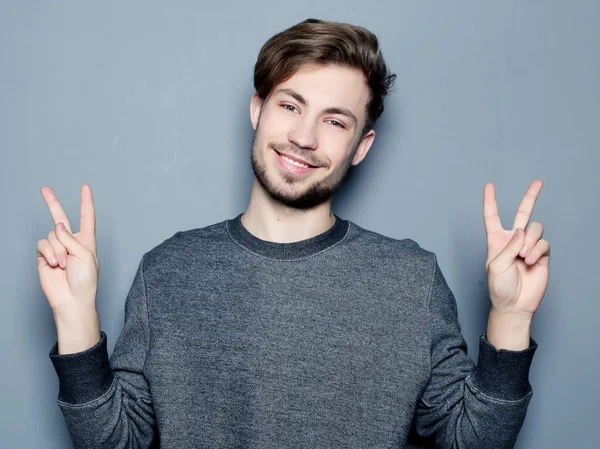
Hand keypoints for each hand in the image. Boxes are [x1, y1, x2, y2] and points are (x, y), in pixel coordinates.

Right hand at [37, 184, 99, 352]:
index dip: (85, 202)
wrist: (72, 299)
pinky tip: (53, 265)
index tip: (85, 187)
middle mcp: (70, 242)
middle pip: (60, 217)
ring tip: (63, 264)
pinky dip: (49, 253)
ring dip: (58, 250)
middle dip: (52, 203)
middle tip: (44, 189)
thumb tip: (58, 225)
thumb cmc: (85, 280)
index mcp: (86, 240)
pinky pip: (42, 244)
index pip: (86, 217)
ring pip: (52, 235)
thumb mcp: (86, 256)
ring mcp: (56, 248)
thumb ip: (71, 238)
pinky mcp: (44, 256)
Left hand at [483, 179, 549, 316]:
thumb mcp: (496, 265)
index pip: (493, 217)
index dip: (490, 201)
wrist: (514, 304)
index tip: (489, 185)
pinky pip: (544, 243)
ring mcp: (529, 246)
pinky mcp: (542, 255)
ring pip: (535, 229)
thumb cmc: (499, 286)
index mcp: (496, 240)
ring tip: (524, 257)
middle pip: (523, 213)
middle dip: (531, 197)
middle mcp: (513, 240)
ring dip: (530, 241)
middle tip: (538, 182)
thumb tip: (523, 230)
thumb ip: (509, 246)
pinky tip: (530, 261)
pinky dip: (537, 250)